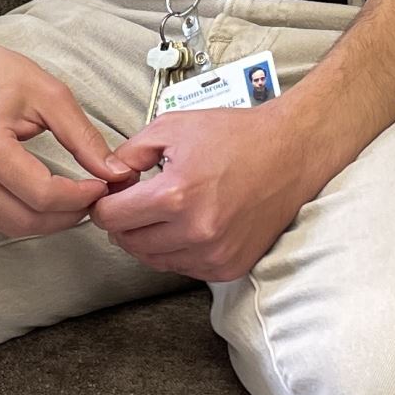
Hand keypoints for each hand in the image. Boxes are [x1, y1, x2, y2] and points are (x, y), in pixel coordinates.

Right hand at [0, 29, 138, 239]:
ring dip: (50, 221)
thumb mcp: (48, 95)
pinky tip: (48, 199)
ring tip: (77, 198)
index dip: (80, 197)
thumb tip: (115, 173)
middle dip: (69, 215)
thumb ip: (84, 138)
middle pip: (28, 220)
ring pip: (12, 227)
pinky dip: (27, 216)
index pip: (43, 194)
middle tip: (95, 196)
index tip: (104, 184)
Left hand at [88, 104, 326, 282]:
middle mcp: (195, 231)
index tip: (111, 196)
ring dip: (148, 238)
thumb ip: (129, 152)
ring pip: (154, 260)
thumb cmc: (235, 136)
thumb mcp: (172, 127)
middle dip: (124, 222)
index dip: (104, 204)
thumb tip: (107, 176)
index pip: (112, 218)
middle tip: (134, 201)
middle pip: (129, 243)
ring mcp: (215, 253)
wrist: (290, 153)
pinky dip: (177, 250)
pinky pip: (184, 267)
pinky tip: (186, 225)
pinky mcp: (230, 266)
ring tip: (162, 211)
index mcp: (176, 195)